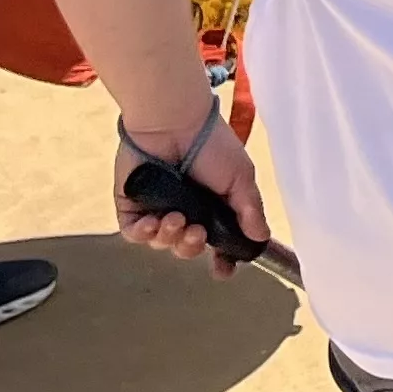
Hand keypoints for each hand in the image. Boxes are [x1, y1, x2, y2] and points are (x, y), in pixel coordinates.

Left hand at [114, 120, 268, 278]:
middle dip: (192, 247)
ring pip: (161, 243)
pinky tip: (153, 222)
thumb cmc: (211, 145)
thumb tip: (260, 237)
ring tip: (176, 218)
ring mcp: (156, 209)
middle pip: (187, 248)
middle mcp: (185, 210)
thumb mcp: (241, 177)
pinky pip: (135, 233)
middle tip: (197, 232)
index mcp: (213, 206)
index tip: (222, 269)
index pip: (218, 243)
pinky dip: (145, 233)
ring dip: (170, 237)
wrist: (173, 122)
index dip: (221, 260)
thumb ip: (249, 210)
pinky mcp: (131, 206)